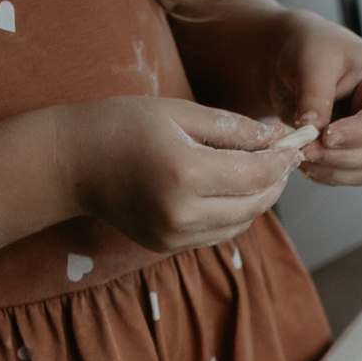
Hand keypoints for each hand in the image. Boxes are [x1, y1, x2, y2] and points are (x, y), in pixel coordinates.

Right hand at [57, 96, 303, 254]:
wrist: (69, 163)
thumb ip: (231, 128)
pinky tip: (232, 190)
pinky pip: (217, 234)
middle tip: (282, 160)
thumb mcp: (177, 113)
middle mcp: (182, 213)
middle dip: (274, 182)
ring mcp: (173, 236)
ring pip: (239, 224)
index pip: (254, 174)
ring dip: (256, 200)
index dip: (280, 161)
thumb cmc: (120, 124)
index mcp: (185, 173)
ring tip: (259, 172)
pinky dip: (233, 214)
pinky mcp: (166, 246)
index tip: (292, 146)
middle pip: (253, 205)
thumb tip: (276, 137)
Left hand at [268, 12, 361, 185]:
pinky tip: (308, 162)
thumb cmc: (313, 50)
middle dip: (340, 155)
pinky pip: (353, 176)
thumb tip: (312, 128)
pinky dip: (329, 175)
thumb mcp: (310, 60)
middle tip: (304, 149)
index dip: (357, 132)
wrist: (299, 63)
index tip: (325, 136)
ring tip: (301, 154)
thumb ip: (314, 94)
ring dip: (332, 170)